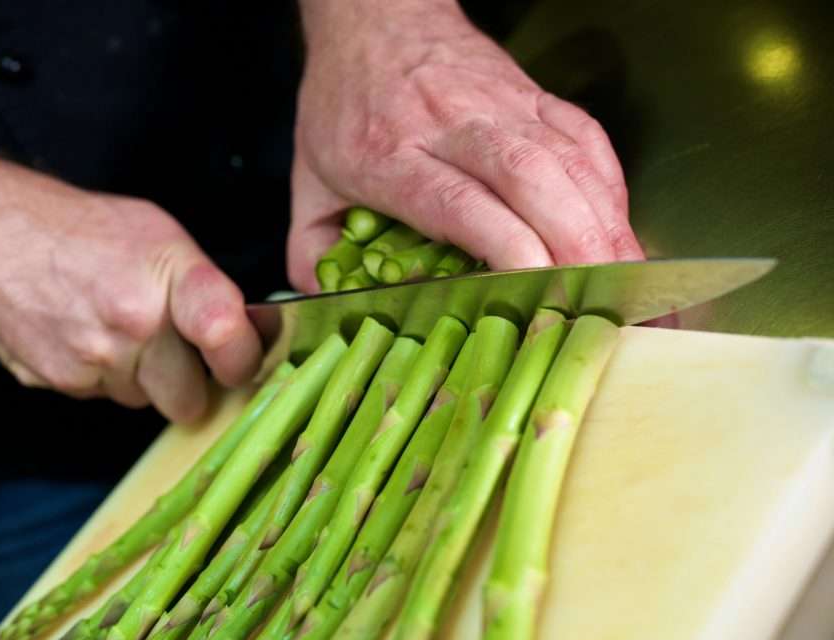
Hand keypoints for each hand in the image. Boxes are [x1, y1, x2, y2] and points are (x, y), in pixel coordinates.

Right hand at [0, 132, 260, 421]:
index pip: (227, 339)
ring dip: (141, 379)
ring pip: (143, 401)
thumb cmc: (75, 227)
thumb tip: (248, 333)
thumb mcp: (157, 234)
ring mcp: (92, 361)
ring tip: (116, 328)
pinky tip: (84, 335)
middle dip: (188, 384)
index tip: (242, 360)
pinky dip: (102, 376)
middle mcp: (132, 325)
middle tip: (178, 353)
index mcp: (166, 279)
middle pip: (189, 400)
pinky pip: (102, 396)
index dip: (244, 359)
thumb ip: (204, 286)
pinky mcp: (58, 382)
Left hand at [289, 0, 643, 291]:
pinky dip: (610, 188)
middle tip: (602, 299)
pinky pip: (587, 140)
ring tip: (630, 279)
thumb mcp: (308, 184)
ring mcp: (502, 106)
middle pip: (527, 176)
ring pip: (568, 158)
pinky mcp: (537, 96)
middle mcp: (452, 125)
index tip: (532, 287)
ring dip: (605, 222)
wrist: (374, 19)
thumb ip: (311, 252)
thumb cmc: (344, 106)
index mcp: (390, 154)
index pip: (456, 201)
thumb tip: (329, 312)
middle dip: (573, 242)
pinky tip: (620, 230)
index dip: (503, 244)